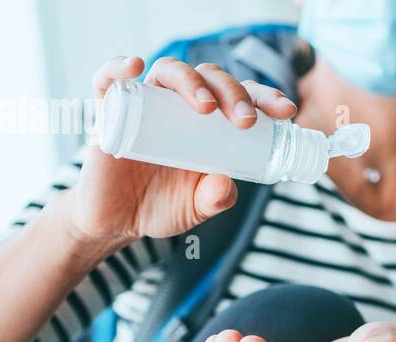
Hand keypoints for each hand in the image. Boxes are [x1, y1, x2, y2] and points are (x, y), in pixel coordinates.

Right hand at [61, 55, 298, 245]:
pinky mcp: (110, 111)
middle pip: (211, 78)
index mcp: (211, 124)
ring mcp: (147, 104)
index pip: (242, 97)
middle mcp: (181, 107)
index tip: (286, 111)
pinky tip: (135, 67)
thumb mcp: (196, 208)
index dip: (265, 98)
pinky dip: (119, 67)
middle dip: (234, 93)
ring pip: (171, 71)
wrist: (115, 221)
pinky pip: (109, 79)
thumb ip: (215, 199)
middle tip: (244, 120)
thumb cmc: (161, 206)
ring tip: (207, 108)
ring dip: (192, 82)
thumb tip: (224, 184)